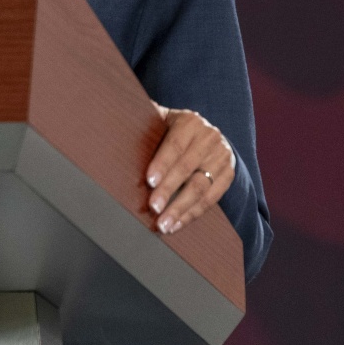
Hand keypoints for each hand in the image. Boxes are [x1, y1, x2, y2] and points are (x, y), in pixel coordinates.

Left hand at [145, 105, 233, 234]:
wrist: (208, 137)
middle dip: (169, 190)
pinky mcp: (228, 175)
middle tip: (153, 208)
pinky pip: (211, 199)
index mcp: (190, 122)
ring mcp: (221, 157)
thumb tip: (116, 120)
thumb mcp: (161, 120)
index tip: (149, 181)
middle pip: (187, 168)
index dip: (162, 163)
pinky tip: (176, 224)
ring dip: (180, 208)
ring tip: (163, 224)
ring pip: (200, 187)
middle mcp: (210, 137)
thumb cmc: (172, 131)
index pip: (176, 144)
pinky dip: (192, 214)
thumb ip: (144, 120)